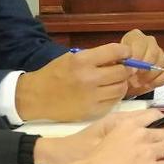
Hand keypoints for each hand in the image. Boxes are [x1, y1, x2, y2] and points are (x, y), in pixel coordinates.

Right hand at [16, 43, 131, 121]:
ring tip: (114, 81)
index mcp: (82, 61)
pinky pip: (113, 102)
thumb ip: (94, 57)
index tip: (126, 54)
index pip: (115, 51)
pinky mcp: (92, 111)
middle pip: (122, 72)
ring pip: (121, 88)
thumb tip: (119, 57)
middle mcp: (89, 78)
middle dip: (125, 68)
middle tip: (122, 69)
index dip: (125, 51)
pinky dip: (114, 96)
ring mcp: (92, 97)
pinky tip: (107, 93)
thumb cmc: (54, 74)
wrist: (36, 97)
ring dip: (121, 83)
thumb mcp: (71, 58)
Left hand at [120, 28, 163, 95]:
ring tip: (140, 82)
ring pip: (161, 61)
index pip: (140, 42)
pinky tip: (149, 84)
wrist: (123, 78)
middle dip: (145, 66)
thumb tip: (126, 65)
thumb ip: (119, 63)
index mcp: (135, 37)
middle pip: (154, 51)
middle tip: (137, 77)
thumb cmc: (117, 69)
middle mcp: (149, 42)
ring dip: (151, 75)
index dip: (137, 57)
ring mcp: (160, 53)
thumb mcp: (114, 64)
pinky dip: (159, 80)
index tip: (131, 69)